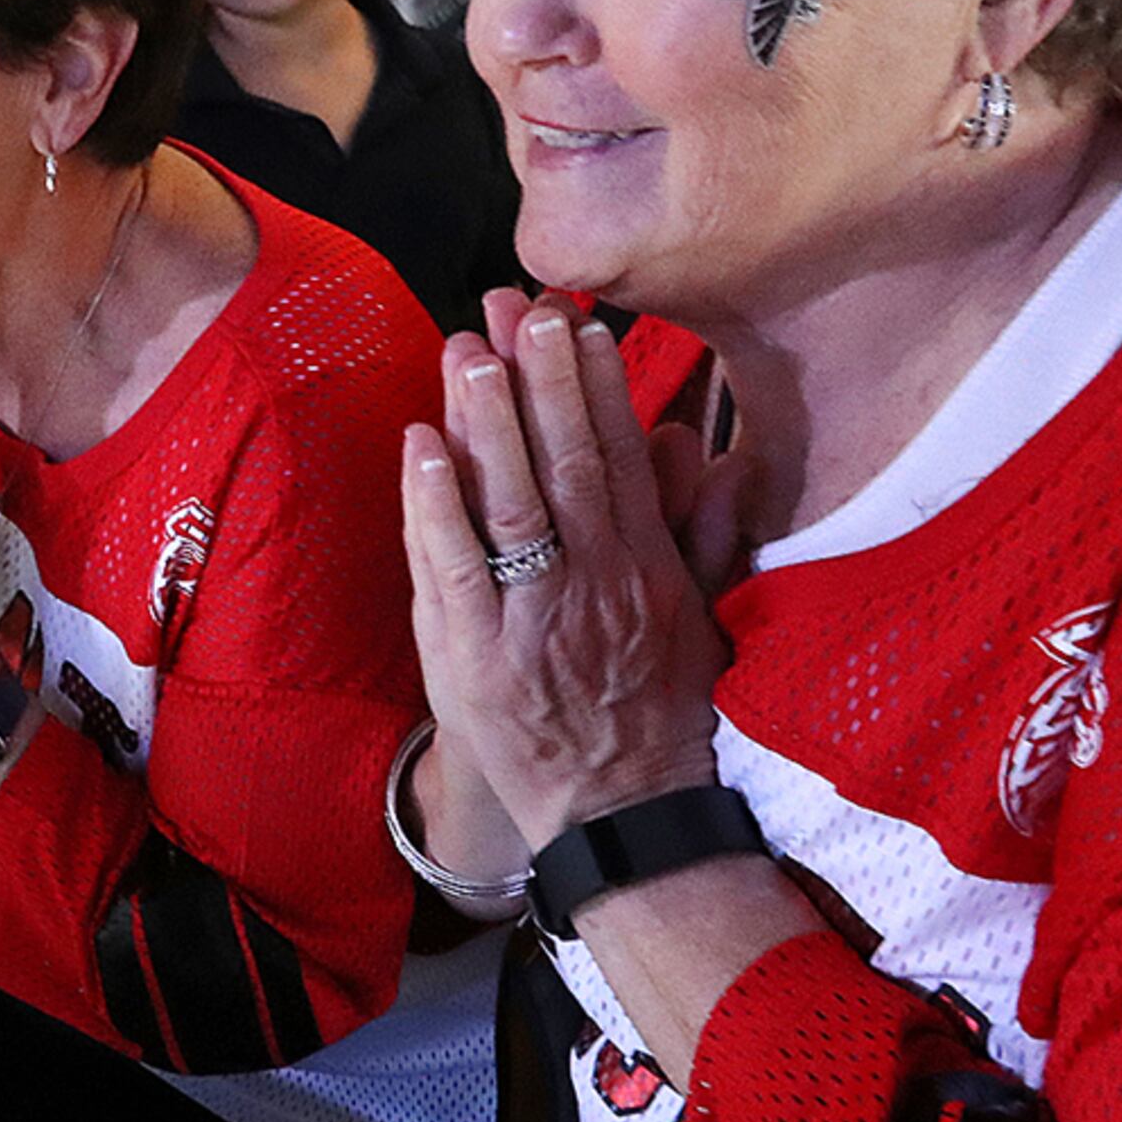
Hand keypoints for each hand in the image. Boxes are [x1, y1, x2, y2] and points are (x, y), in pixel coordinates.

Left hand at [402, 291, 755, 852]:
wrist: (622, 816)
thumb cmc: (655, 711)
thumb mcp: (698, 617)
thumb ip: (700, 531)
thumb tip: (698, 448)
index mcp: (647, 566)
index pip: (621, 457)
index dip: (597, 385)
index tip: (577, 322)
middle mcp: (596, 581)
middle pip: (567, 462)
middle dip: (540, 378)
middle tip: (518, 305)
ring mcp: (535, 618)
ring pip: (512, 503)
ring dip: (487, 420)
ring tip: (467, 348)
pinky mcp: (478, 656)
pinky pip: (454, 567)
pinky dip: (435, 504)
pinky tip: (420, 443)